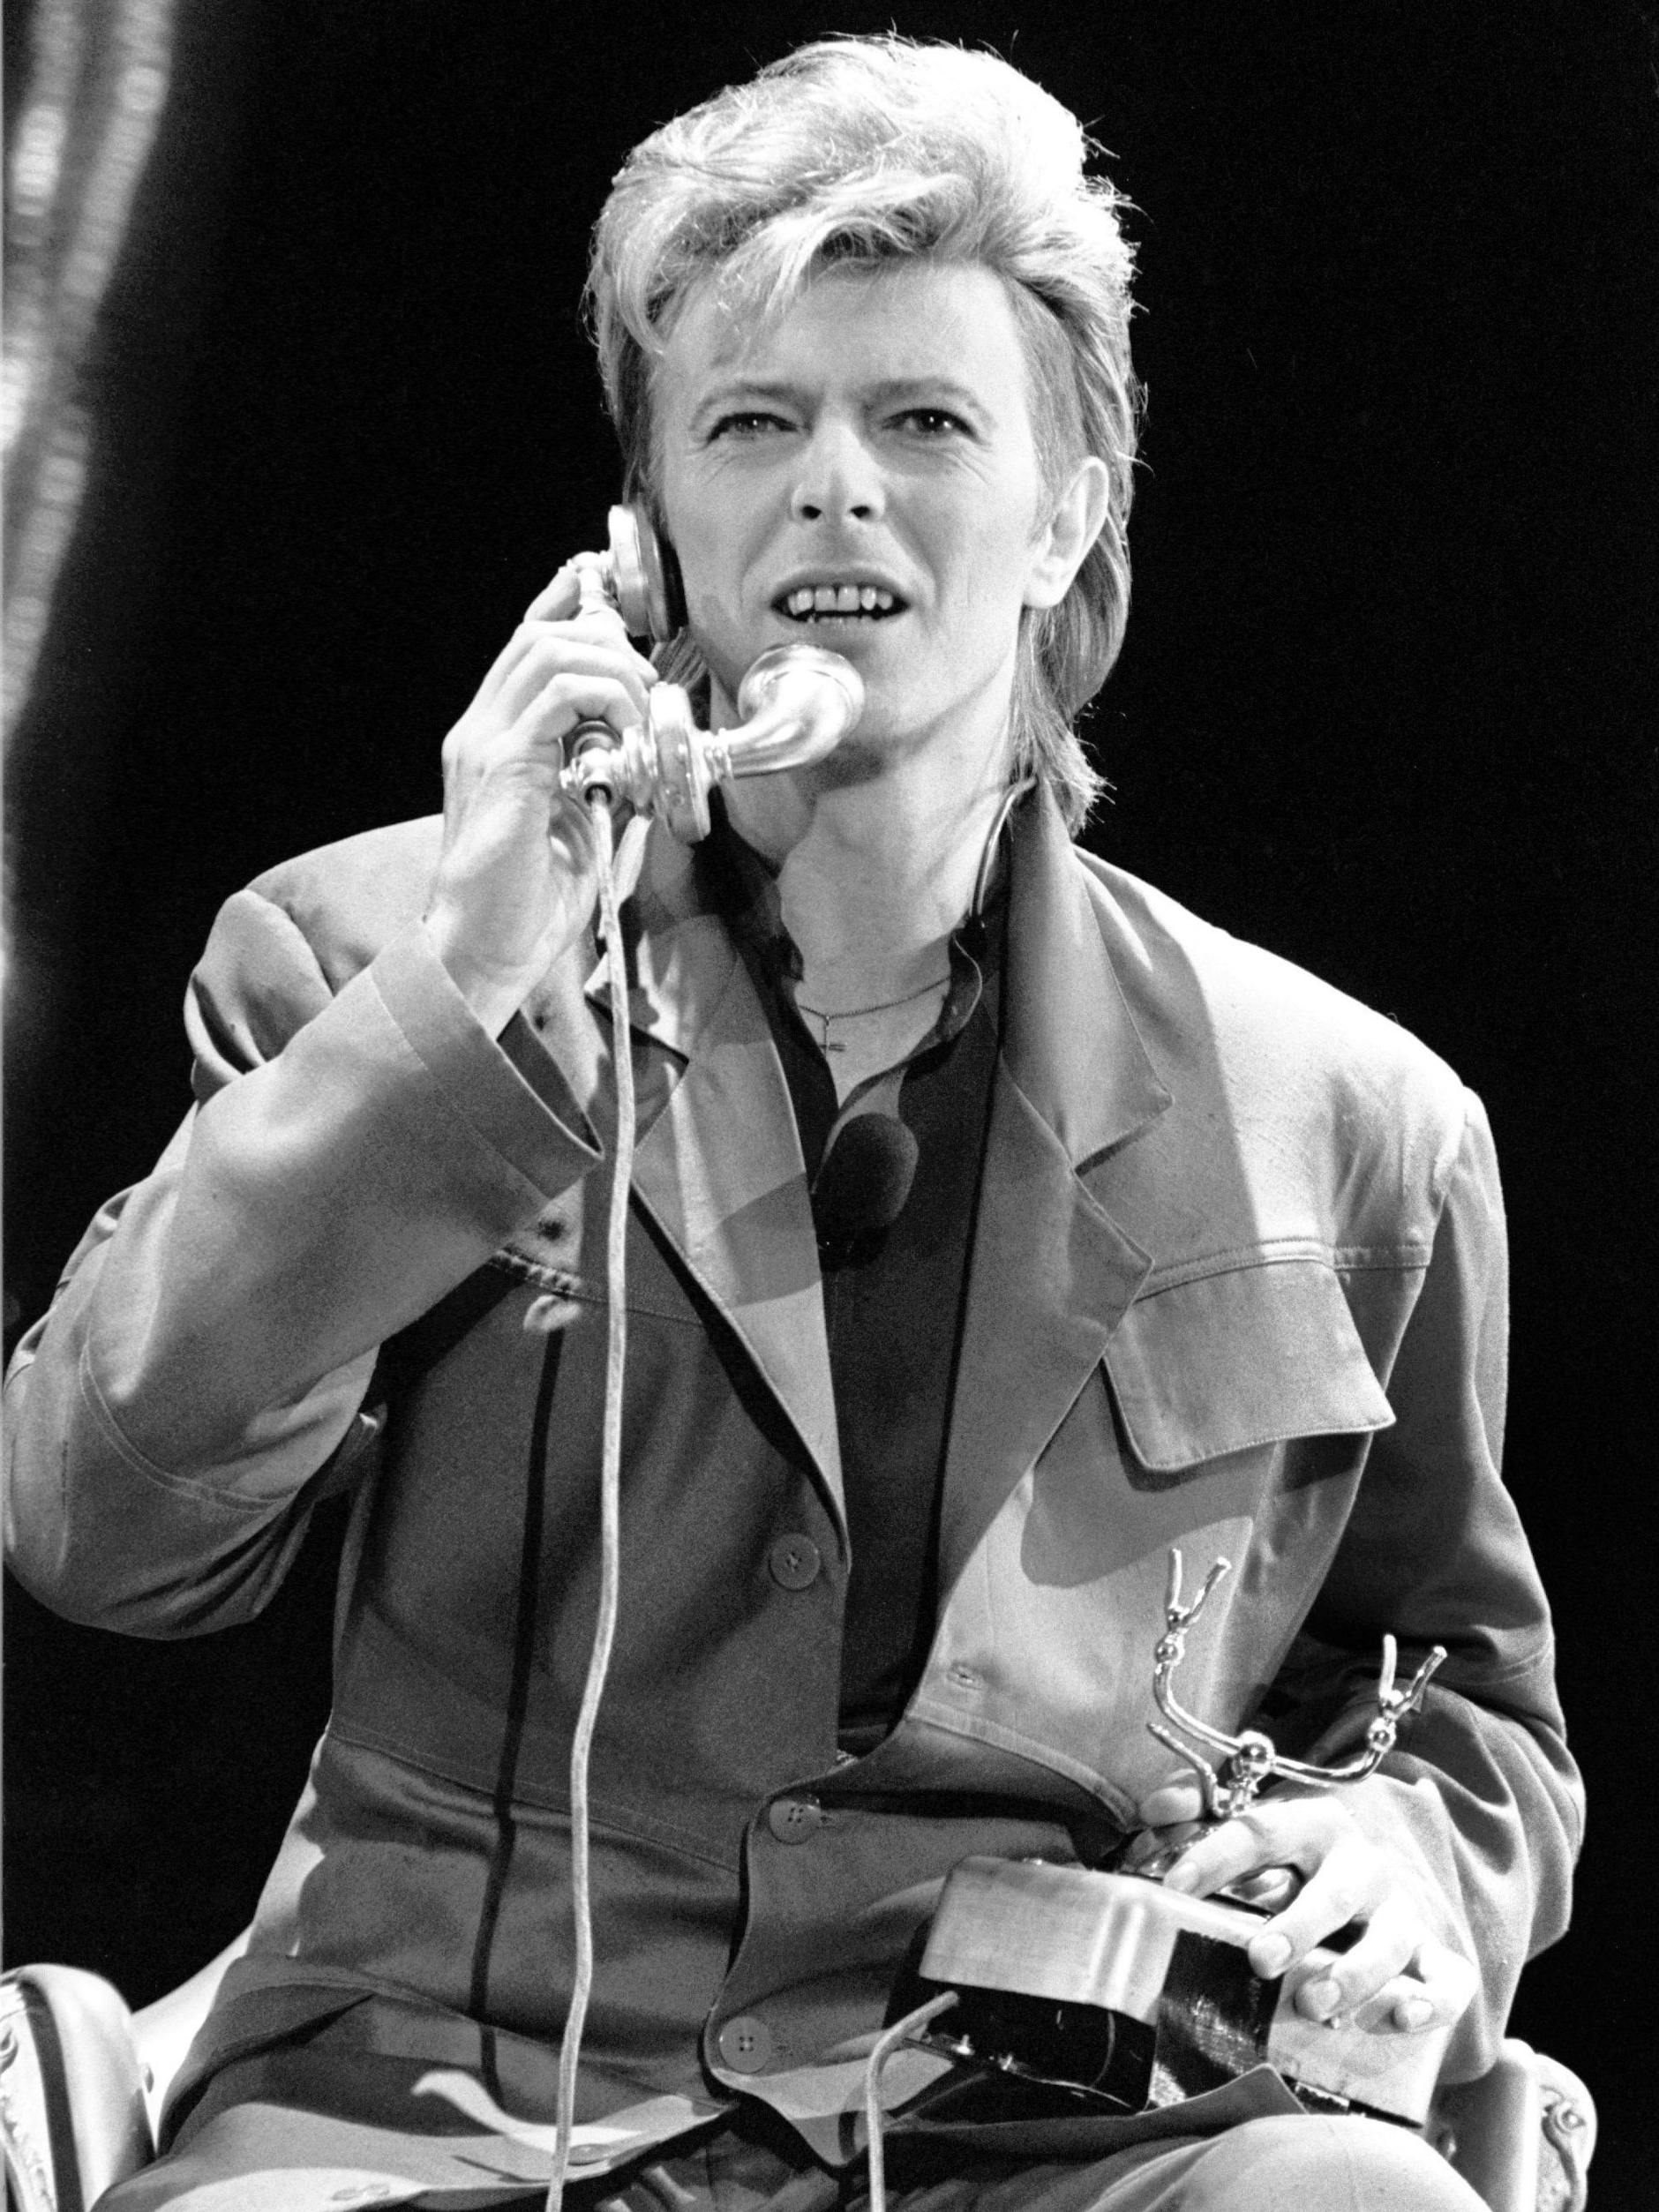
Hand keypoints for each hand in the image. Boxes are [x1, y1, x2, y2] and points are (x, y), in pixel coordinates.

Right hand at [422, 564, 658, 1033]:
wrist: (484, 950)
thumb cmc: (527, 904)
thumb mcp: (582, 831)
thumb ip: (607, 787)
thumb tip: (652, 765)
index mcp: (492, 740)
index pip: (525, 645)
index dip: (568, 606)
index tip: (613, 599)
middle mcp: (479, 729)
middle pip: (540, 634)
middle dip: (608, 643)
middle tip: (649, 690)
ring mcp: (484, 742)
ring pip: (549, 651)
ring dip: (612, 671)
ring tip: (641, 715)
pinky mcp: (502, 763)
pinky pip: (559, 694)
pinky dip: (604, 702)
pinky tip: (626, 739)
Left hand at [1142, 1785, 1476, 2035]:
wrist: (1392, 1860)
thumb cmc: (1302, 1854)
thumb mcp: (1257, 1822)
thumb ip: (1200, 1812)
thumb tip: (1154, 1811)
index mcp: (1311, 1823)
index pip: (1261, 1832)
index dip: (1217, 1856)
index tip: (1175, 1887)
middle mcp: (1361, 1864)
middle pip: (1333, 1890)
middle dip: (1299, 1925)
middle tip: (1260, 1959)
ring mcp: (1403, 1911)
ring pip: (1389, 1939)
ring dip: (1354, 1972)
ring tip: (1313, 2004)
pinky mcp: (1435, 1955)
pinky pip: (1445, 1979)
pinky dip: (1429, 2000)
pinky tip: (1398, 2018)